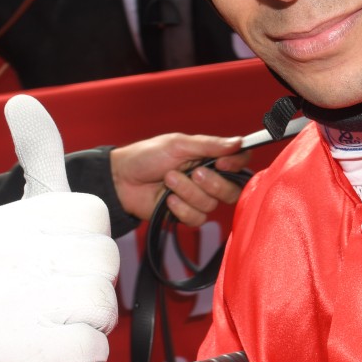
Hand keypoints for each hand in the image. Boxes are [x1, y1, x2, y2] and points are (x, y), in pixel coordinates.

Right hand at [0, 95, 118, 361]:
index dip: (95, 235)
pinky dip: (87, 347)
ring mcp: (21, 309)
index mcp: (18, 223)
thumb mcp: (32, 204)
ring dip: (94, 314)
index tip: (72, 245)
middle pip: (103, 261)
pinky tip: (65, 341)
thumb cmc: (25, 264)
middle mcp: (13, 261)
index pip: (94, 216)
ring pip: (102, 303)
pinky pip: (92, 345)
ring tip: (66, 313)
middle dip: (98, 277)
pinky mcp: (32, 354)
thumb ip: (38, 155)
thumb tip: (22, 104)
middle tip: (72, 284)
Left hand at [109, 133, 248, 225]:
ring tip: (168, 180)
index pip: (240, 163)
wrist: (121, 179)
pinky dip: (181, 208)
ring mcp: (197, 198)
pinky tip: (167, 199)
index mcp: (210, 158)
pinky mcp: (185, 215)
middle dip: (213, 183)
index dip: (236, 165)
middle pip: (231, 191)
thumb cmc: (147, 156)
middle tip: (193, 172)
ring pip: (211, 205)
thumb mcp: (179, 144)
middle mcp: (209, 179)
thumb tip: (240, 142)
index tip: (223, 162)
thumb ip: (211, 145)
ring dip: (188, 192)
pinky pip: (196, 219)